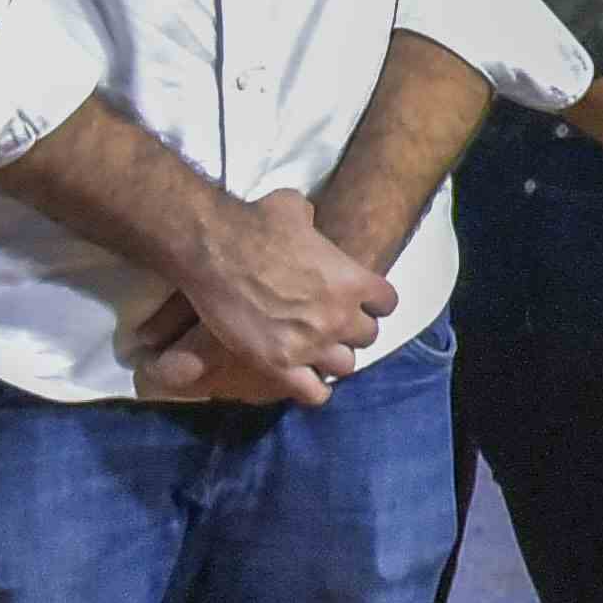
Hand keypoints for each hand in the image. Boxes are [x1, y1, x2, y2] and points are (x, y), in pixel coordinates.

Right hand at [128, 187, 393, 404]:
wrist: (215, 249)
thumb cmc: (255, 223)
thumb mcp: (296, 209)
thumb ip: (313, 222)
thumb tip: (307, 221)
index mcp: (352, 280)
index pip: (387, 302)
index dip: (373, 302)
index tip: (360, 301)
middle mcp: (339, 316)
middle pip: (367, 336)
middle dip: (352, 330)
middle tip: (333, 323)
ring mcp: (311, 344)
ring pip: (346, 365)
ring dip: (334, 358)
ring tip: (318, 350)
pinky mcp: (280, 364)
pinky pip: (314, 393)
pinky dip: (314, 390)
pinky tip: (305, 379)